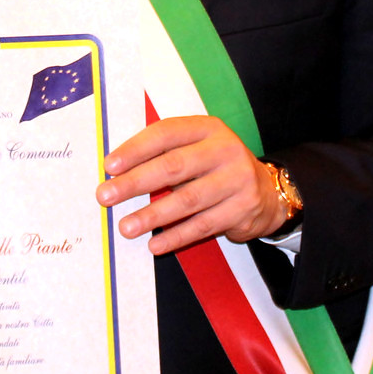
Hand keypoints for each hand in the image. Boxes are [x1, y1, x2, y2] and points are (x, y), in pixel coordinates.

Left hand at [97, 116, 287, 253]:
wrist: (266, 191)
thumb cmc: (216, 167)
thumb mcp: (197, 148)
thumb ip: (165, 153)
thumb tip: (116, 172)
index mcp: (208, 129)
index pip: (166, 133)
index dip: (135, 149)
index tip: (109, 166)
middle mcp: (225, 150)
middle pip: (174, 166)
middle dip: (135, 182)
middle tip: (106, 196)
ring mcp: (237, 180)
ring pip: (187, 200)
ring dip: (152, 216)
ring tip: (126, 227)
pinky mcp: (243, 209)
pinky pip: (203, 226)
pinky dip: (176, 236)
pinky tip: (155, 245)